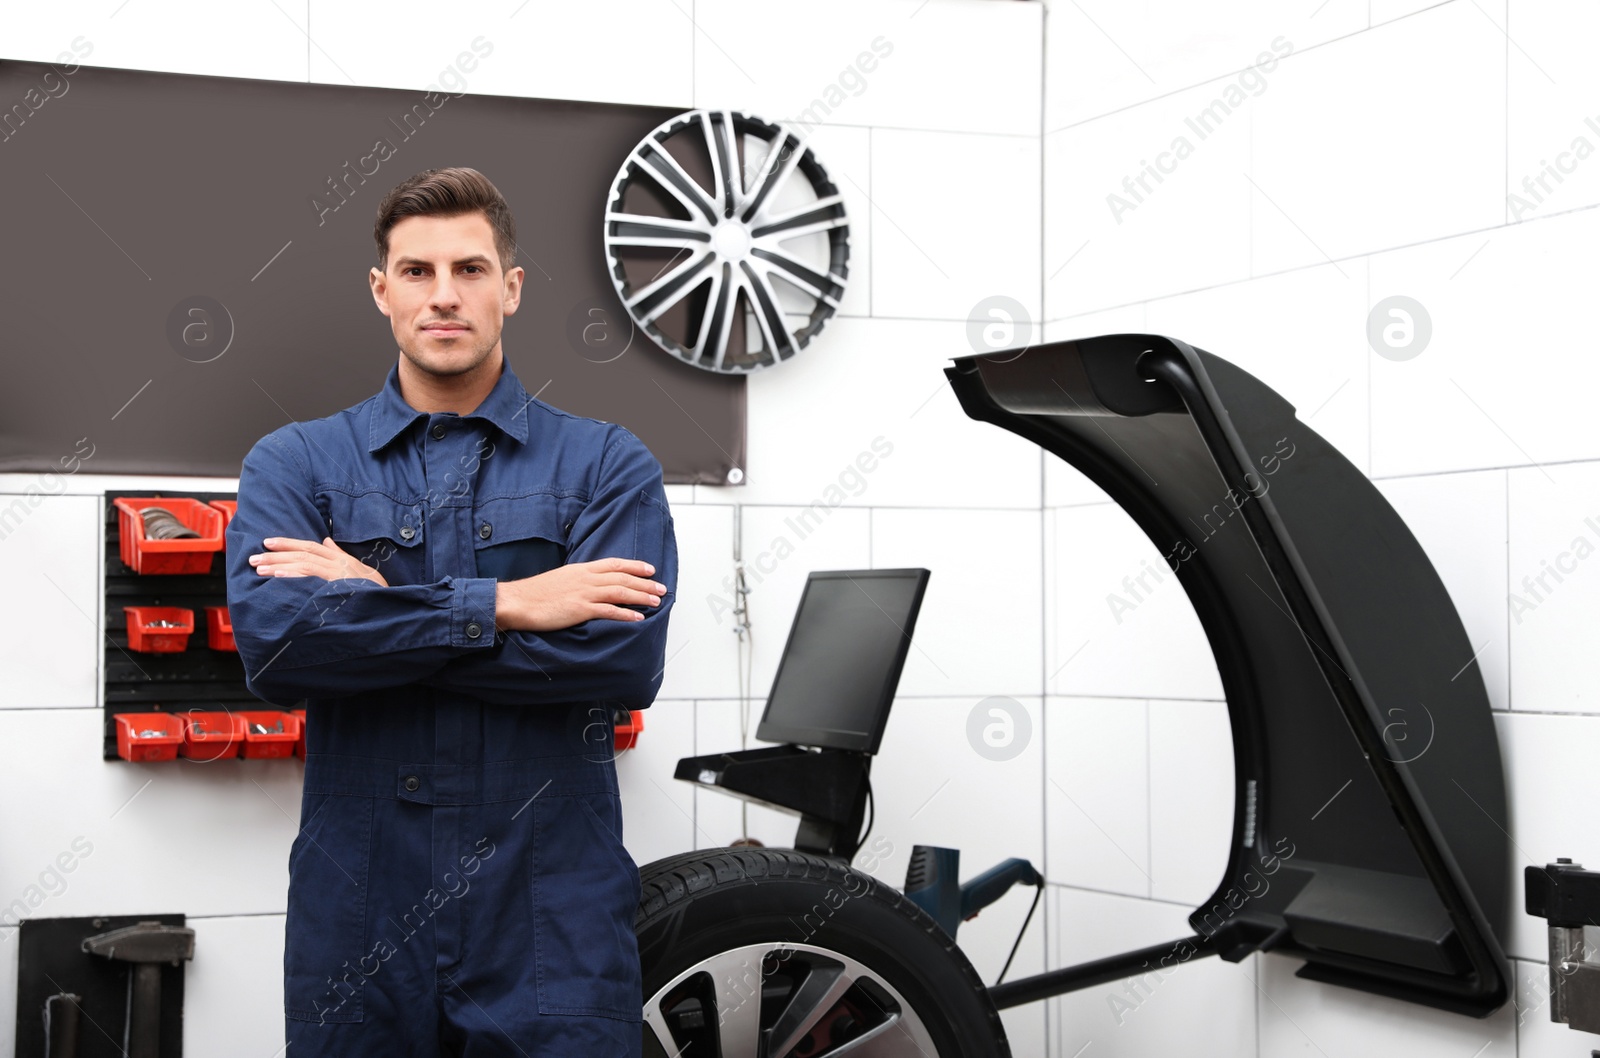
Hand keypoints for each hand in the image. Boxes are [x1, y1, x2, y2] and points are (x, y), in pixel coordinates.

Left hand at [249, 536, 389, 586]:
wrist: (390, 606)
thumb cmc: (374, 592)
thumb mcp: (359, 570)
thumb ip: (340, 556)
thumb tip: (327, 541)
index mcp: (340, 559)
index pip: (310, 546)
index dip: (288, 543)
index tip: (267, 543)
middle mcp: (338, 563)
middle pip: (302, 553)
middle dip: (276, 554)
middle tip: (253, 558)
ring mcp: (338, 574)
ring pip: (303, 563)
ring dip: (278, 565)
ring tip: (258, 568)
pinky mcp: (337, 585)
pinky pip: (311, 577)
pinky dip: (293, 575)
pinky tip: (277, 576)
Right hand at [494, 558, 664, 631]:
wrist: (518, 601)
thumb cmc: (536, 593)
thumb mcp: (561, 579)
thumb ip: (578, 580)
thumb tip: (591, 585)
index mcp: (581, 569)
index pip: (614, 563)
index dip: (634, 566)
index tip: (650, 569)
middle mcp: (586, 578)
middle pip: (622, 578)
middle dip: (645, 583)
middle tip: (662, 588)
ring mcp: (584, 593)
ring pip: (620, 592)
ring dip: (641, 596)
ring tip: (656, 602)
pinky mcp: (580, 609)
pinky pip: (608, 611)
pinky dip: (626, 613)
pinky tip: (638, 618)